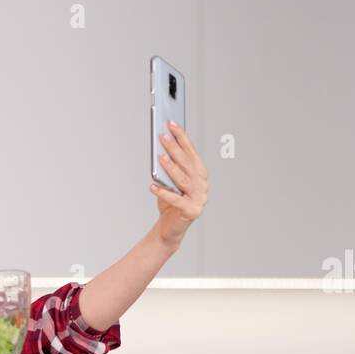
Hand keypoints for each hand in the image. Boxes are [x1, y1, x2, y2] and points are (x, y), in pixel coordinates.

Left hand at [151, 120, 207, 247]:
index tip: (171, 123)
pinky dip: (163, 193)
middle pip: (188, 164)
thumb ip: (168, 169)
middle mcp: (202, 185)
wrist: (170, 229)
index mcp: (200, 175)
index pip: (191, 152)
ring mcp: (199, 199)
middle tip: (163, 136)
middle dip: (175, 149)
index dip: (182, 137)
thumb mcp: (170, 183)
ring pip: (183, 180)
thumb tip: (160, 150)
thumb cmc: (170, 203)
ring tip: (160, 158)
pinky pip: (175, 200)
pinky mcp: (190, 212)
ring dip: (171, 168)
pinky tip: (152, 186)